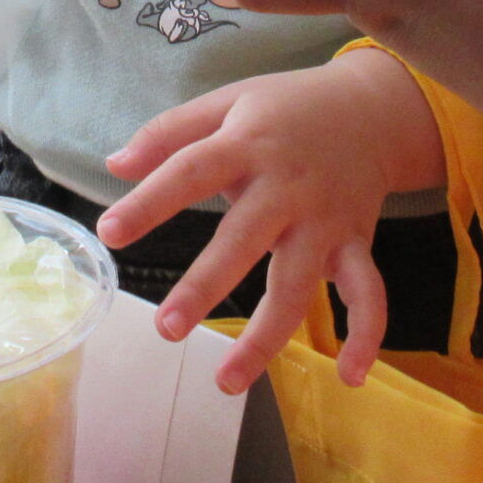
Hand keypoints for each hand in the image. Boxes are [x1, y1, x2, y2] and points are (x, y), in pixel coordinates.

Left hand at [97, 50, 443, 394]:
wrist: (372, 108)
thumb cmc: (285, 109)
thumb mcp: (227, 102)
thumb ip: (168, 132)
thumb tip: (113, 164)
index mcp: (248, 145)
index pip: (190, 171)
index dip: (150, 202)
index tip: (110, 233)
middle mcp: (287, 187)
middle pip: (244, 240)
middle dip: (205, 286)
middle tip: (167, 328)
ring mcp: (325, 220)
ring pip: (297, 284)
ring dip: (265, 337)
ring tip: (227, 380)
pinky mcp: (356, 242)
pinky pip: (367, 293)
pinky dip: (366, 335)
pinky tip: (349, 376)